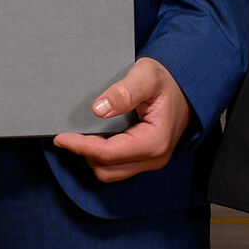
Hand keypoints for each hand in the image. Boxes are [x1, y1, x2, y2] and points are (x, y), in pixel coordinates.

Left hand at [53, 57, 191, 181]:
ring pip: (110, 172)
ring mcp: (152, 161)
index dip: (80, 146)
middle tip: (67, 136)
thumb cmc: (168, 80)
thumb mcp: (147, 76)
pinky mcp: (147, 159)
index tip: (60, 136)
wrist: (188, 86)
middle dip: (84, 154)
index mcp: (155, 141)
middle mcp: (155, 157)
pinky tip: (94, 139)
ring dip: (92, 157)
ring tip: (79, 137)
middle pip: (106, 169)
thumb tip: (98, 109)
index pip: (108, 154)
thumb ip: (124, 92)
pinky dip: (102, 157)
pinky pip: (118, 167)